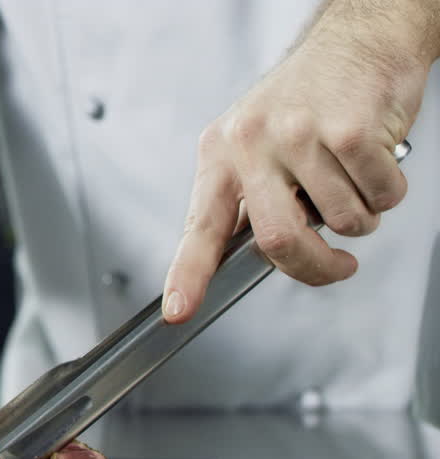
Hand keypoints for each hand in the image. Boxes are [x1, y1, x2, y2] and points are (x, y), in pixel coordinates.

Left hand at [163, 2, 439, 322]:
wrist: (358, 40)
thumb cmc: (309, 97)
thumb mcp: (255, 141)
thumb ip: (249, 197)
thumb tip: (254, 256)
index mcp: (221, 152)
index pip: (199, 226)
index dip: (187, 274)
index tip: (177, 311)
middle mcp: (252, 142)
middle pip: (277, 240)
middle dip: (315, 266)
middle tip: (337, 265)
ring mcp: (298, 135)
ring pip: (340, 222)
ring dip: (361, 217)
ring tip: (354, 180)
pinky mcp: (348, 131)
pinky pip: (379, 197)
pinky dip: (388, 192)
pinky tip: (376, 160)